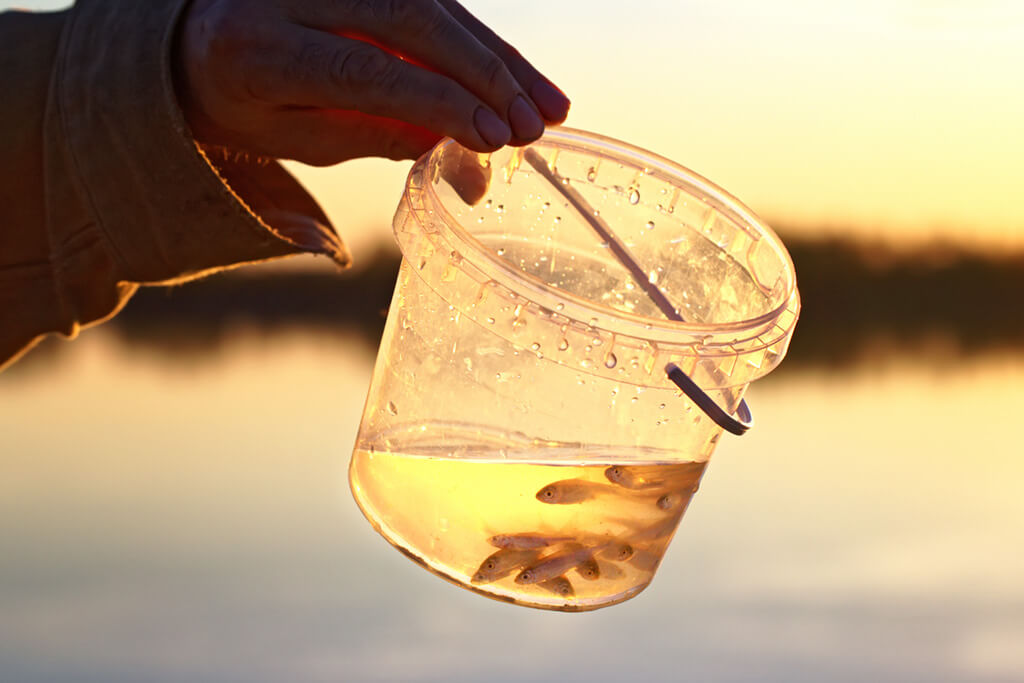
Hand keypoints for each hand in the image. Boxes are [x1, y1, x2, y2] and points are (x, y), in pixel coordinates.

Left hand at [173, 0, 570, 165]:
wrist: (198, 36)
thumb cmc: (244, 101)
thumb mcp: (292, 136)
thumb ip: (373, 136)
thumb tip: (465, 164)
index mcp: (260, 47)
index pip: (364, 68)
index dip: (436, 101)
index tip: (492, 139)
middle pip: (411, 19)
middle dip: (485, 74)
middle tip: (535, 125)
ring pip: (434, 2)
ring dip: (500, 58)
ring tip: (549, 108)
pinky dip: (483, 40)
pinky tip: (522, 78)